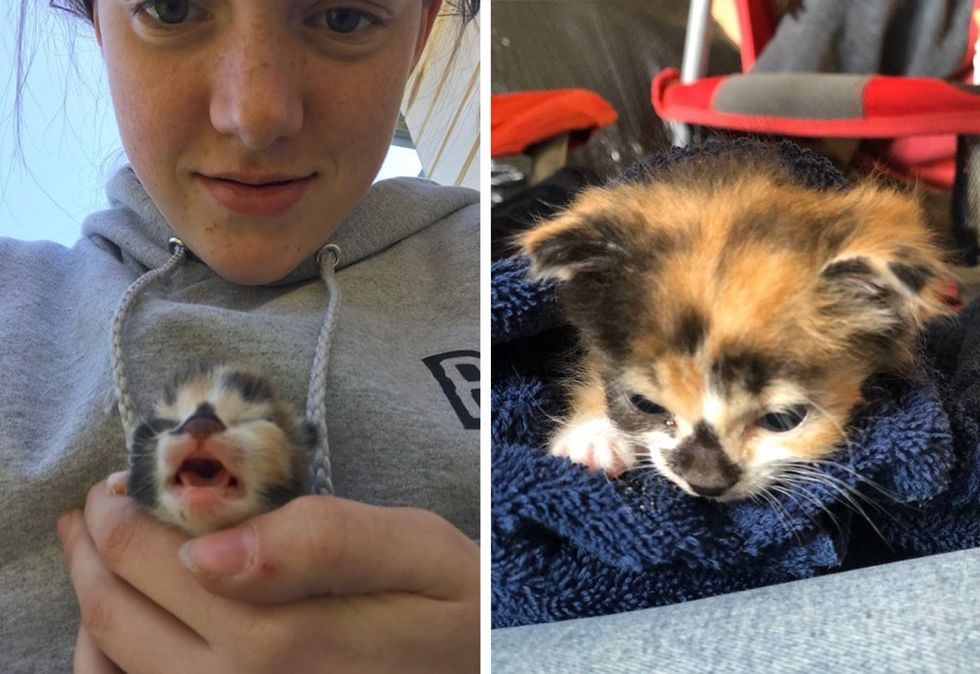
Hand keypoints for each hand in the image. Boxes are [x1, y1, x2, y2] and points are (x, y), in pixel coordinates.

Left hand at [58, 481, 478, 672]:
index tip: (127, 474)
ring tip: (98, 552)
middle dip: (94, 546)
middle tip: (98, 502)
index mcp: (279, 638)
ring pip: (113, 666)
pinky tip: (126, 626)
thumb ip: (322, 542)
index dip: (125, 507)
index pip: (155, 559)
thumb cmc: (457, 609)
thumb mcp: (416, 553)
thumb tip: (206, 548)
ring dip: (93, 601)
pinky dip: (111, 660)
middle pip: (118, 613)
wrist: (479, 669)